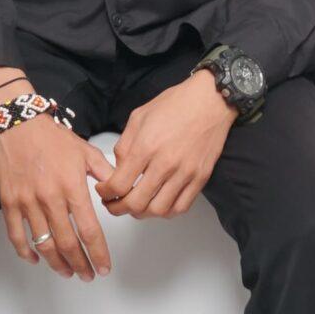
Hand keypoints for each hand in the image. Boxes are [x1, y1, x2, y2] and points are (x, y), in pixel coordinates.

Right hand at [0, 115, 116, 279]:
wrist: (19, 124)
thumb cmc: (52, 137)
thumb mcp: (86, 152)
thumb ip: (105, 174)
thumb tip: (118, 192)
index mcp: (72, 187)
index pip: (89, 230)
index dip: (98, 253)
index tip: (104, 267)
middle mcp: (50, 198)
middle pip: (67, 243)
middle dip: (81, 264)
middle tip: (88, 275)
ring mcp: (28, 202)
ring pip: (43, 244)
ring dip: (57, 263)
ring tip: (68, 272)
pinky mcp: (10, 203)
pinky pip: (16, 235)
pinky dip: (26, 251)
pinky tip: (36, 259)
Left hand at [96, 74, 233, 217]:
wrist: (211, 100)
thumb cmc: (177, 103)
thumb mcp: (139, 116)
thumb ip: (125, 145)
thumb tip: (119, 169)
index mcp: (146, 146)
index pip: (118, 184)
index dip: (105, 193)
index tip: (103, 191)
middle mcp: (165, 163)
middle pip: (135, 203)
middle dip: (118, 208)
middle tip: (113, 204)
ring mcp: (185, 173)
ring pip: (158, 210)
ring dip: (142, 213)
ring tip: (136, 205)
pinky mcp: (200, 178)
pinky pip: (181, 207)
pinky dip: (166, 212)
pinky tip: (159, 203)